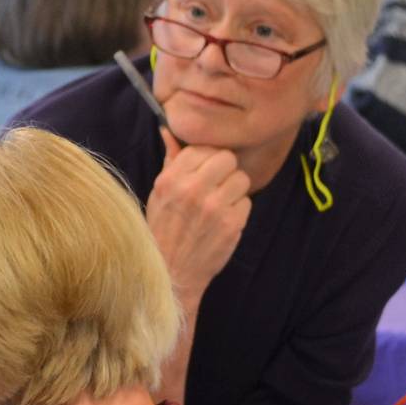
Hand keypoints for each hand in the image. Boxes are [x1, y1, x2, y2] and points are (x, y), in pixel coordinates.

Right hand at [146, 127, 251, 301]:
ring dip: (235, 189)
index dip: (207, 157)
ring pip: (241, 178)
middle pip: (227, 158)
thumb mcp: (158, 194)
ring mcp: (214, 208)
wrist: (172, 274)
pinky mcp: (232, 225)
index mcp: (171, 179)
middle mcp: (192, 190)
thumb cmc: (163, 231)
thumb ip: (170, 162)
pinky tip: (224, 220)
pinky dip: (239, 210)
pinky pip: (247, 202)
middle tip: (217, 184)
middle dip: (225, 169)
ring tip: (221, 202)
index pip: (202, 147)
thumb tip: (169, 131)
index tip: (205, 169)